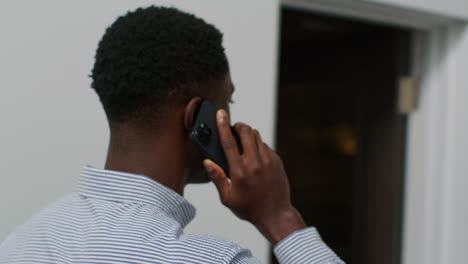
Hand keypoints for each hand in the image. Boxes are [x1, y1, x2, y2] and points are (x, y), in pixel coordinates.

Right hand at [203, 109, 305, 244]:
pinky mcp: (277, 161)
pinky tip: (254, 154)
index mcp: (239, 172)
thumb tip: (208, 161)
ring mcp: (268, 161)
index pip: (228, 142)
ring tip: (242, 141)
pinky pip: (265, 145)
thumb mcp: (227, 198)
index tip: (221, 114)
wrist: (275, 215)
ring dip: (248, 134)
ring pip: (257, 136)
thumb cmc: (249, 208)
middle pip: (246, 132)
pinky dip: (258, 145)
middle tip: (233, 128)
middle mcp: (255, 163)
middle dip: (238, 126)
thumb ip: (217, 178)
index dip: (223, 125)